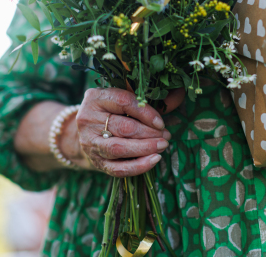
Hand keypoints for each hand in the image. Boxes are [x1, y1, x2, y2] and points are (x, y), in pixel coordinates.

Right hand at [63, 87, 184, 176]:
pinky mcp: (95, 161)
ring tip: (163, 146)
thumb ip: (145, 98)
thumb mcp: (123, 97)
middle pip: (123, 127)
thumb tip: (178, 97)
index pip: (124, 102)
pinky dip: (138, 166)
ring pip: (119, 148)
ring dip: (145, 148)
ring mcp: (89, 142)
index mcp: (96, 97)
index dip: (146, 113)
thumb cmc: (113, 110)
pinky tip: (154, 160)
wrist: (89, 130)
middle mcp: (88, 119)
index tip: (161, 122)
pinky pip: (117, 168)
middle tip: (166, 136)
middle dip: (149, 133)